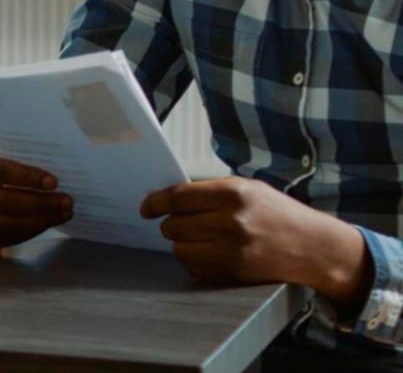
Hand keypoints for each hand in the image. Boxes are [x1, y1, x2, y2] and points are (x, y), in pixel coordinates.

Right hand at [0, 146, 72, 248]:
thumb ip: (18, 157)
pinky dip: (30, 232)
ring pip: (6, 224)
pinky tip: (46, 222)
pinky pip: (5, 239)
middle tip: (66, 201)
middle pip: (3, 201)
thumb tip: (56, 169)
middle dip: (40, 203)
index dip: (27, 177)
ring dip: (40, 221)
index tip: (54, 182)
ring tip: (62, 213)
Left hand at [141, 177, 371, 310]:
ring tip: (199, 237)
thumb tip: (166, 197)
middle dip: (172, 224)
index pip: (178, 198)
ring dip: (182, 243)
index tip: (146, 207)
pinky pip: (194, 268)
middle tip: (183, 222)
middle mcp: (232, 222)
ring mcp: (233, 251)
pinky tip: (211, 252)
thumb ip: (209, 191)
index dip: (155, 202)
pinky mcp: (234, 273)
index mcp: (234, 194)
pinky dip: (195, 261)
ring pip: (180, 249)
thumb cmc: (278, 213)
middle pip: (174, 226)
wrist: (315, 247)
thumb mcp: (248, 188)